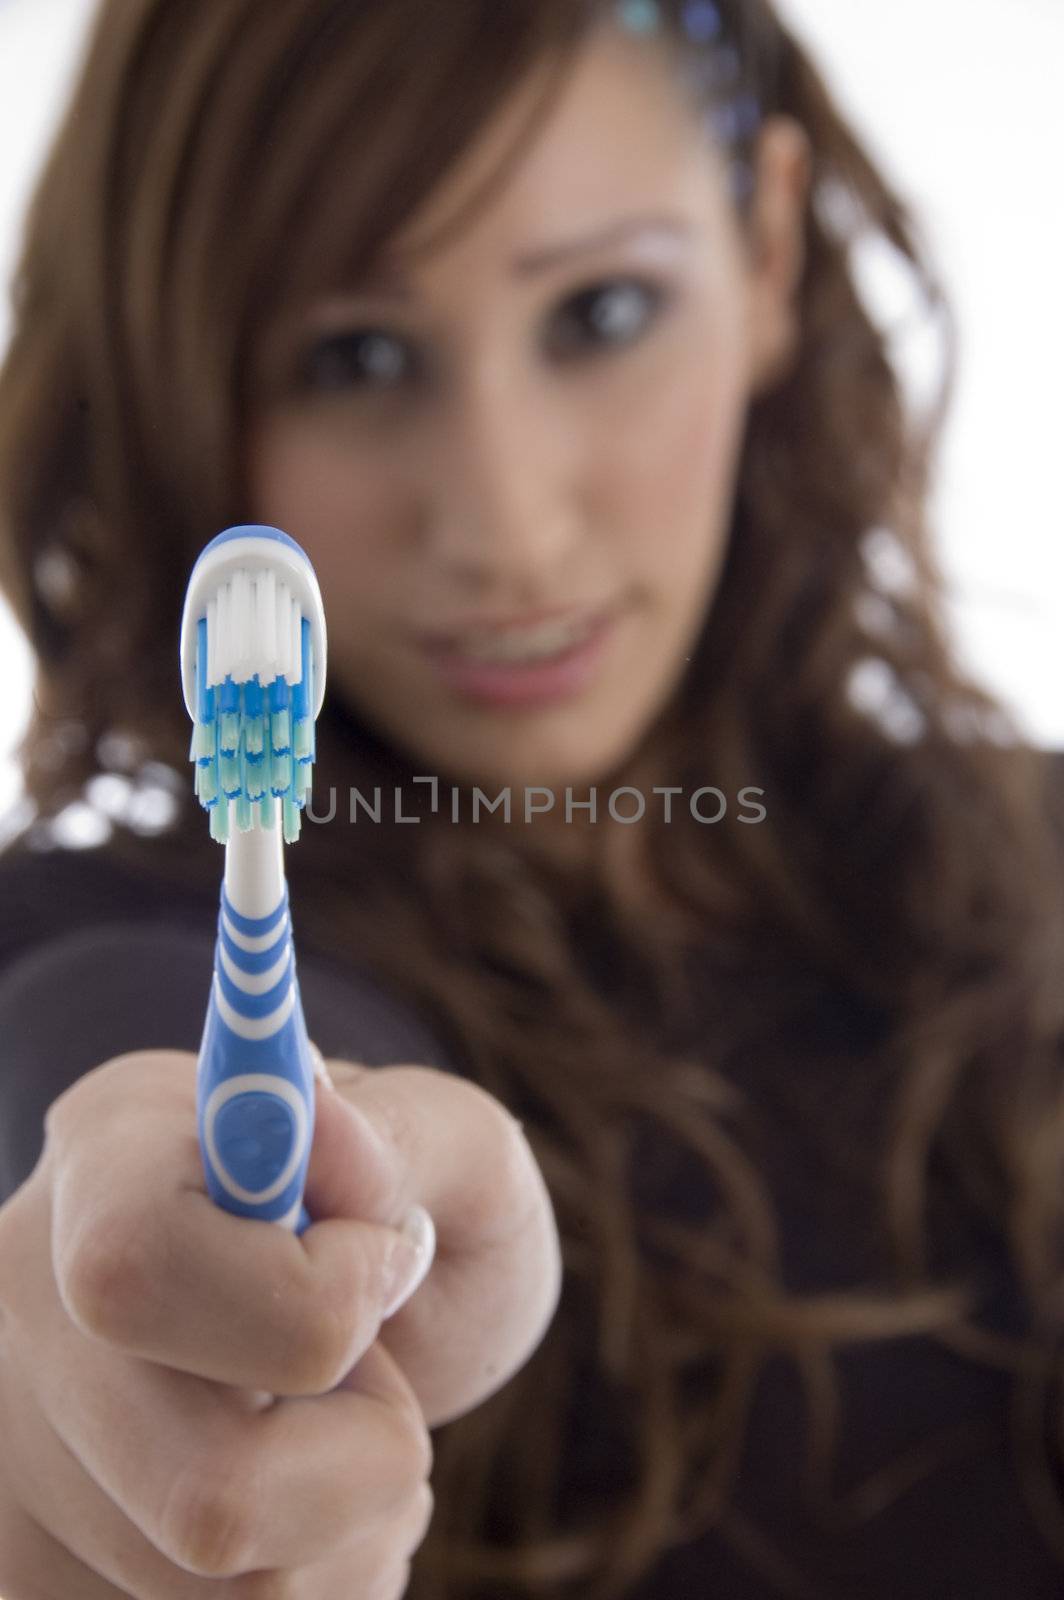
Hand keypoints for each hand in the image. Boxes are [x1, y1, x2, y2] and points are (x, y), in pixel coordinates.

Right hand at [0, 1049, 560, 1596]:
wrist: (362, 1323)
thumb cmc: (416, 1209)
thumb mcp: (449, 1142)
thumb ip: (404, 1135)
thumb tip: (321, 1128)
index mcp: (110, 1156)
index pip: (138, 1266)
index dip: (310, 1301)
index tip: (384, 1267)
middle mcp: (23, 1304)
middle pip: (203, 1491)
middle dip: (365, 1455)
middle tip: (379, 1380)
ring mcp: (11, 1457)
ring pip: (216, 1594)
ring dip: (350, 1532)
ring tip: (350, 1439)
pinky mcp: (35, 1568)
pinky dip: (313, 1586)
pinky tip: (304, 1506)